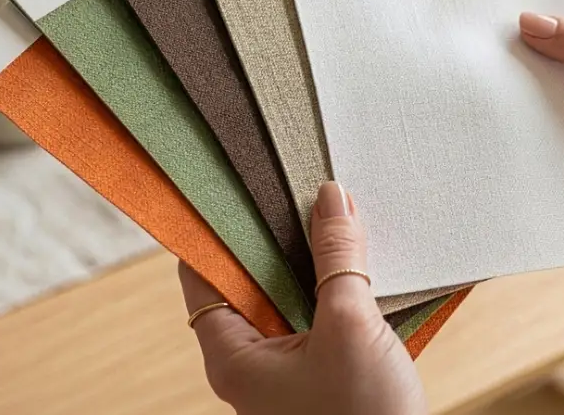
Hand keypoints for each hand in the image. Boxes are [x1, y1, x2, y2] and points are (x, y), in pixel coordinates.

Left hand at [178, 182, 425, 414]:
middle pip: (249, 283)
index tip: (230, 184)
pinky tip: (361, 263)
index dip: (214, 229)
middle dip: (275, 237)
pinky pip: (318, 321)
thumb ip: (338, 258)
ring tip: (333, 213)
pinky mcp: (322, 379)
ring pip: (288, 300)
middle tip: (296, 187)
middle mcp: (251, 365)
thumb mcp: (350, 327)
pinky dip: (334, 290)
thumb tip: (331, 198)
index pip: (202, 276)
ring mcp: (286, 375)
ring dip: (311, 263)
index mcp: (232, 357)